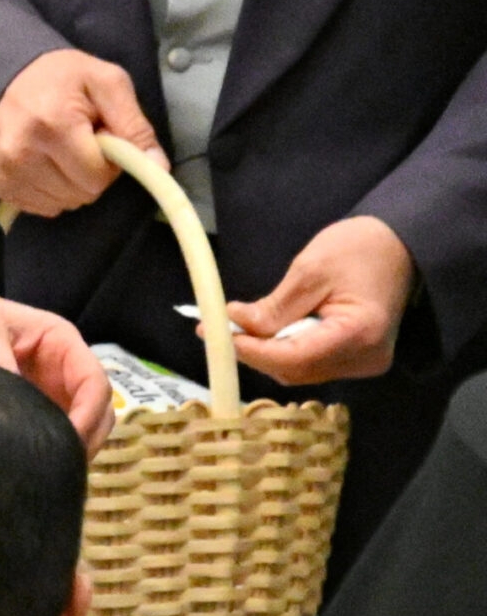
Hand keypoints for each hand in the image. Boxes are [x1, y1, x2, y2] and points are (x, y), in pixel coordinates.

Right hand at [0, 50, 166, 217]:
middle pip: (79, 195)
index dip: (109, 163)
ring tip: (61, 152)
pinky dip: (49, 192)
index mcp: (53, 125)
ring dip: (70, 185)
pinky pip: (39, 208)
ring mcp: (5, 171)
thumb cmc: (64, 78)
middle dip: (90, 175)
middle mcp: (21, 152)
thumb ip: (135, 125)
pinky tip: (44, 165)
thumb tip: (158, 167)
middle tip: (81, 144)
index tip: (101, 139)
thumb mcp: (109, 84)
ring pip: (60, 205)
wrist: (8, 75)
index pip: (96, 177)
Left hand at [0, 282, 115, 454]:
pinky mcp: (32, 413)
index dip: (88, 415)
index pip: (95, 384)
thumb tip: (17, 410)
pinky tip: (32, 469)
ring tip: (46, 473)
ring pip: (81, 429)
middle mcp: (64, 372)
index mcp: (62, 344)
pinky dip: (50, 453)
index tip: (67, 443)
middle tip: (58, 468)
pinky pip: (52, 437)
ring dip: (70, 451)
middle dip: (85, 440)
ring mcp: (50, 394)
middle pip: (98, 412)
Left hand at [223, 216, 415, 385]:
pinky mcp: (356, 359)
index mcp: (360, 334)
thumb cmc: (359, 249)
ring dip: (265, 352)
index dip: (252, 351)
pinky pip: (311, 363)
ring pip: (300, 370)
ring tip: (235, 329)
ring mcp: (363, 363)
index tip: (216, 334)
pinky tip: (265, 332)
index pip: (295, 358)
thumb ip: (274, 307)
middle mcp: (365, 359)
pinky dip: (283, 350)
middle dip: (254, 352)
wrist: (399, 246)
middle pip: (295, 369)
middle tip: (215, 330)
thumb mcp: (310, 270)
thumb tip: (235, 326)